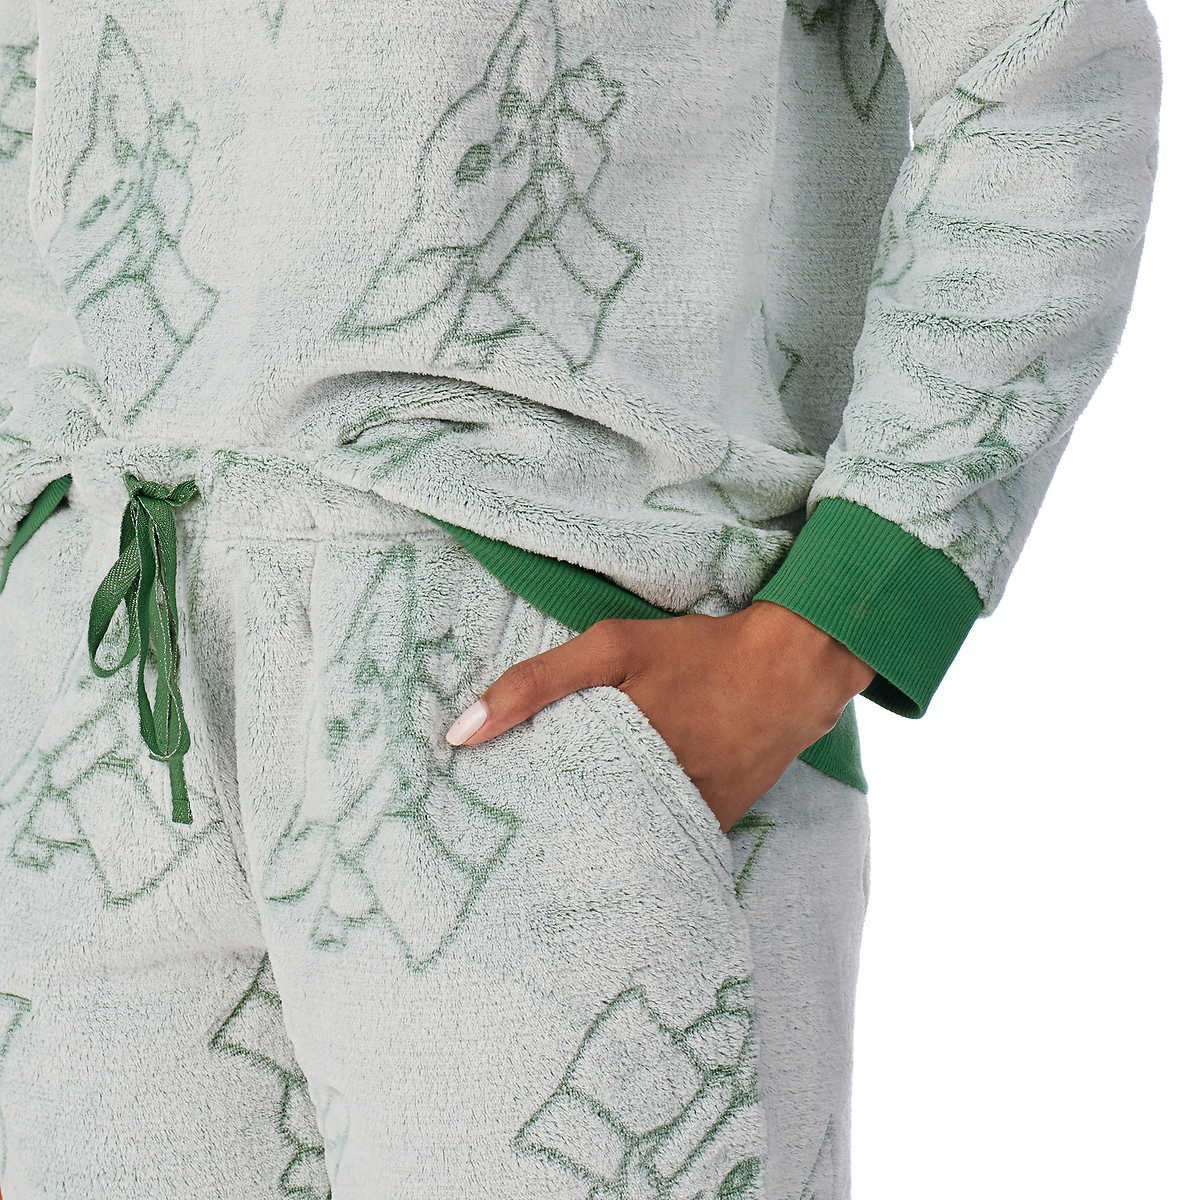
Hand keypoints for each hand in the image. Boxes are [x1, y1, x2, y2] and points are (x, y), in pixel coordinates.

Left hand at [445, 601, 874, 830]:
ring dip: (590, 841)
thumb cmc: (698, 653)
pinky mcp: (714, 826)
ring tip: (548, 847)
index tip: (473, 823)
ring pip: (620, 844)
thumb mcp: (613, 646)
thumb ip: (536, 683)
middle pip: (576, 834)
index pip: (538, 808)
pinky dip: (638, 838)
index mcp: (615, 760)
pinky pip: (663, 844)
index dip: (506, 816)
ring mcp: (685, 820)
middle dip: (541, 837)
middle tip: (502, 843)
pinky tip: (614, 832)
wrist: (794, 670)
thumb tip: (461, 732)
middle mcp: (649, 801)